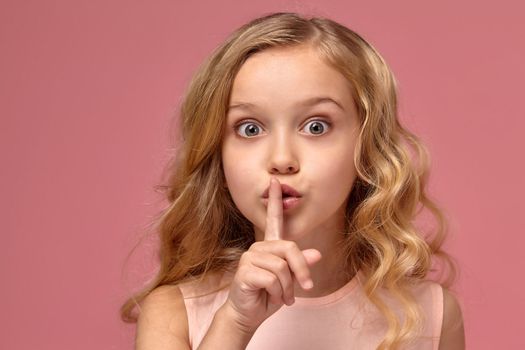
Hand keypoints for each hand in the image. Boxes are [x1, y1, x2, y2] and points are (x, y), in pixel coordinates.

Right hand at [223, 177, 321, 333]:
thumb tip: (316, 253)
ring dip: (288, 288)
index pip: (273, 219)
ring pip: (282, 267)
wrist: (248, 315)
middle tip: (304, 287)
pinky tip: (272, 298)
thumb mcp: (290, 281)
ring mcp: (250, 258)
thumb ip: (300, 265)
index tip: (276, 182)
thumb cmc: (268, 296)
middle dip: (301, 271)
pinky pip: (273, 278)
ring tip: (282, 297)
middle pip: (290, 248)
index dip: (275, 200)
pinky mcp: (244, 271)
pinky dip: (278, 293)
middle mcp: (258, 248)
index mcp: (270, 246)